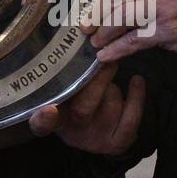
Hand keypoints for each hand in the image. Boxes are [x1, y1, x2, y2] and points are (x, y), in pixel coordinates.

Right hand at [28, 64, 144, 155]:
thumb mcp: (54, 87)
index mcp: (46, 119)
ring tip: (106, 74)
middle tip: (102, 58)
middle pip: (82, 110)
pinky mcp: (116, 143)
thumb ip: (54, 72)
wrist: (89, 129)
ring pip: (109, 106)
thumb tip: (60, 34)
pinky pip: (131, 120)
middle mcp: (70, 134)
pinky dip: (136, 98)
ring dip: (112, 86)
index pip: (40, 124)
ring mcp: (94, 140)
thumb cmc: (67, 98)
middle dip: (96, 81)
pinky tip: (137, 80)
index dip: (44, 119)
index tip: (49, 110)